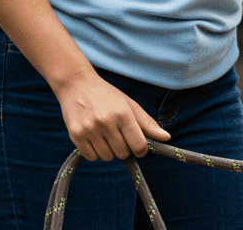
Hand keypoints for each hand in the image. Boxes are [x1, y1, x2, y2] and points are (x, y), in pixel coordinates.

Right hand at [54, 73, 170, 161]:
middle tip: (118, 135)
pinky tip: (94, 139)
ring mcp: (90, 129)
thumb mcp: (129, 105)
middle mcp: (106, 122)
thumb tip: (166, 138)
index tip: (137, 146)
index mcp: (123, 114)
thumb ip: (147, 123)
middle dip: (124, 148)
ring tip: (105, 135)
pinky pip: (91, 157)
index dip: (140, 149)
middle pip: (123, 153)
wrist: (77, 85)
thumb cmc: (107, 95)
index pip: (138, 145)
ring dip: (109, 151)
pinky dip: (95, 152)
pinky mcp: (76, 135)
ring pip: (107, 157)